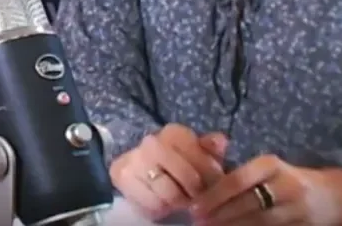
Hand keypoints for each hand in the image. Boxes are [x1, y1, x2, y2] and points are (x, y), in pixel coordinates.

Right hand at [110, 124, 227, 220]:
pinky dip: (160, 208)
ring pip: (169, 192)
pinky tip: (161, 203)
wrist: (141, 172)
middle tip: (194, 196)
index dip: (211, 176)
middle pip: (188, 177)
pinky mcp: (121, 175)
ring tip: (178, 200)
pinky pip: (150, 202)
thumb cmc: (178, 164)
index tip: (211, 184)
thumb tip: (220, 141)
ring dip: (178, 202)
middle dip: (195, 192)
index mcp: (174, 133)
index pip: (202, 158)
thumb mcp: (199, 156)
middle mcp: (152, 141)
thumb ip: (211, 149)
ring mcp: (134, 158)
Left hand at [191, 155, 341, 225]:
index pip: (237, 180)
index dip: (214, 195)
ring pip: (259, 221)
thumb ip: (237, 173)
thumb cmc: (286, 179)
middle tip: (197, 221)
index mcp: (270, 165)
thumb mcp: (266, 168)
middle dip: (219, 214)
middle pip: (247, 203)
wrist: (335, 196)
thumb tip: (199, 184)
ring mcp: (296, 208)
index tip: (193, 206)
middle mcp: (285, 185)